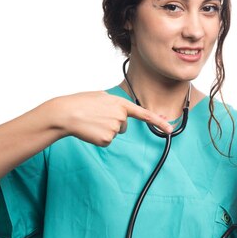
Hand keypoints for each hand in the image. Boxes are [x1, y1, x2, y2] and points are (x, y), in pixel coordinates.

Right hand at [54, 91, 172, 146]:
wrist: (67, 113)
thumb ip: (114, 104)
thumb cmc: (81, 103)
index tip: (170, 128)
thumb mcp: (101, 97)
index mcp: (120, 104)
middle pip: (123, 126)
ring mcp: (114, 128)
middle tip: (97, 117)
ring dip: (104, 129)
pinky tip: (90, 130)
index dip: (158, 122)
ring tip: (91, 122)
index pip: (143, 114)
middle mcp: (121, 116)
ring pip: (114, 133)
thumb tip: (120, 114)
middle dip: (112, 123)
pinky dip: (98, 137)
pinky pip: (107, 141)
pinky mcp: (107, 139)